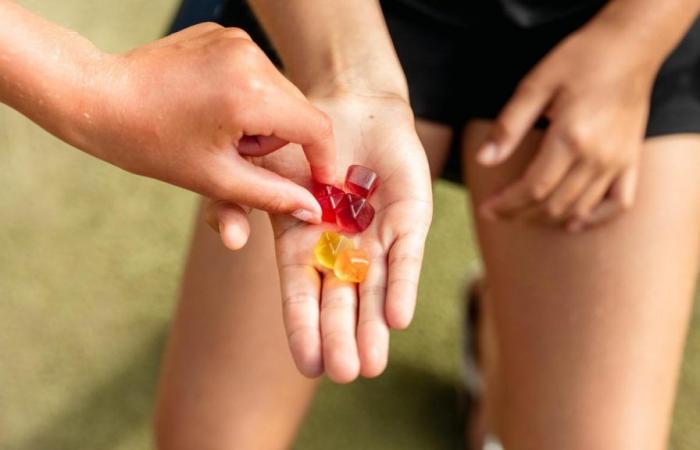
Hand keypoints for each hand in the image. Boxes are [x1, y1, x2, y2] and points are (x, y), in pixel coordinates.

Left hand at [68, 23, 334, 241]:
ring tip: (222, 130)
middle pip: (299, 110)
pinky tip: (212, 106)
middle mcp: (250, 58)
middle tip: (241, 155)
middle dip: (281, 140)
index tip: (320, 182)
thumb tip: (312, 210)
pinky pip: (258, 72)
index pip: (315, 128)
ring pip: (280, 91)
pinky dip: (248, 95)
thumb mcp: (216, 179)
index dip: (324, 159)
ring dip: (265, 118)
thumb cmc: (152, 144)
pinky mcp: (223, 34)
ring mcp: (236, 40)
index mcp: (251, 94)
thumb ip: (272, 196)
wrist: (100, 97)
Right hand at [238, 93, 431, 381]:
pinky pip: (405, 255)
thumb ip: (233, 201)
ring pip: (375, 288)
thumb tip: (231, 239)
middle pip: (341, 300)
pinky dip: (401, 284)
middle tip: (346, 373)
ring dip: (373, 325)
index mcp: (304, 246)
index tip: (308, 366)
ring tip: (371, 364)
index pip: (302, 296)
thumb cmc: (297, 140)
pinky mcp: (409, 219)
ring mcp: (376, 236)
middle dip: (342, 337)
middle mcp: (342, 249)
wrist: (347, 103)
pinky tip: (397, 318)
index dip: (304, 328)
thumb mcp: (256, 170)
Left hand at [477, 23, 656, 230]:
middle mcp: (597, 156)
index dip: (506, 205)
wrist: (630, 46)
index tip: (486, 210)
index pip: (533, 189)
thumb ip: (509, 126)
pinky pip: (618, 204)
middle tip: (497, 212)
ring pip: (579, 209)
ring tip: (523, 214)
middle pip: (553, 205)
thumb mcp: (535, 84)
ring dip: (548, 218)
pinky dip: (594, 218)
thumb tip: (484, 160)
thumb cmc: (580, 60)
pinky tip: (573, 221)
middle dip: (520, 214)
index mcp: (570, 137)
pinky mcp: (632, 160)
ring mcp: (618, 162)